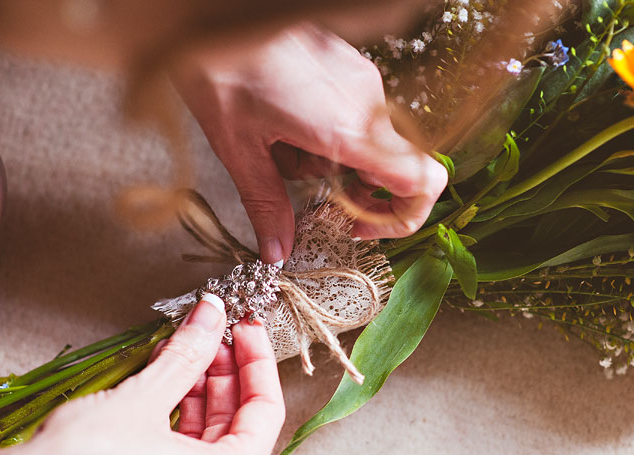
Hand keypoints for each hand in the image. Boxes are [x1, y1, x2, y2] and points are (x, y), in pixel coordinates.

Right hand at [23, 296, 284, 454]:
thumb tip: (212, 315)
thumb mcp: (146, 395)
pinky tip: (165, 379)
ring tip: (185, 350)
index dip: (258, 361)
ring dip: (201, 391)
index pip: (266, 412)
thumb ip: (188, 352)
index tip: (245, 328)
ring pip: (211, 441)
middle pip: (239, 426)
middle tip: (212, 333)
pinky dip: (180, 418)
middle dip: (225, 374)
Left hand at [173, 23, 448, 263]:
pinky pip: (354, 115)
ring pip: (366, 142)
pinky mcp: (349, 67)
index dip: (404, 217)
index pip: (421, 181)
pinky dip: (325, 133)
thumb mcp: (240, 150)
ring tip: (278, 143)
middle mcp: (367, 102)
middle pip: (390, 168)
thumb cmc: (221, 69)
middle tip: (304, 186)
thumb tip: (277, 251)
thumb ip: (266, 206)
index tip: (359, 225)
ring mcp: (361, 80)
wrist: (212, 13)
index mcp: (349, 129)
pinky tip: (282, 121)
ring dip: (328, 158)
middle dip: (347, 187)